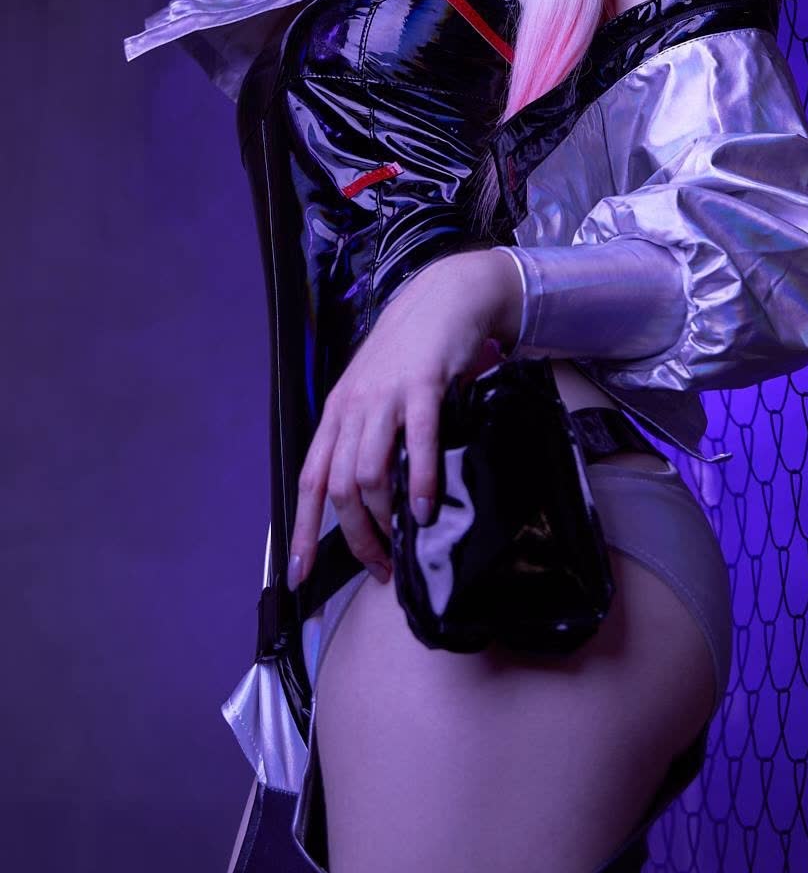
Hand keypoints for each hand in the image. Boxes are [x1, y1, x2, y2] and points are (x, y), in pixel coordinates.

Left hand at [287, 248, 522, 588]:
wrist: (443, 298)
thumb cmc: (410, 352)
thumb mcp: (375, 395)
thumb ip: (366, 436)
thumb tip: (366, 496)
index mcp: (337, 414)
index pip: (309, 480)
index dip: (301, 530)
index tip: (299, 574)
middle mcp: (353, 407)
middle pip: (338, 487)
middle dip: (355, 536)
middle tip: (378, 566)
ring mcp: (385, 396)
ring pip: (369, 472)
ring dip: (385, 518)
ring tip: (403, 543)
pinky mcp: (422, 385)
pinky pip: (417, 442)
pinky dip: (420, 481)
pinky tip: (426, 508)